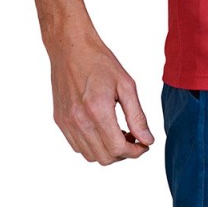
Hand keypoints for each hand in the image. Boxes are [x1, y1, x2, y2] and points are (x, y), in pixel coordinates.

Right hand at [49, 36, 154, 164]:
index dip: (135, 152)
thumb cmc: (100, 62)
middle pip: (104, 158)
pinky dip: (93, 145)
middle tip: (134, 138)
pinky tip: (103, 129)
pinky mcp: (60, 121)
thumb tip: (147, 140)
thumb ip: (137, 116)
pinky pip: (77, 146)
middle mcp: (79, 121)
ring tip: (119, 133)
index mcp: (97, 111)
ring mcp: (66, 123)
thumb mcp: (126, 85)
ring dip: (108, 151)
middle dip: (124, 153)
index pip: (118, 149)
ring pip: (90, 156)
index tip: (145, 145)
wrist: (70, 48)